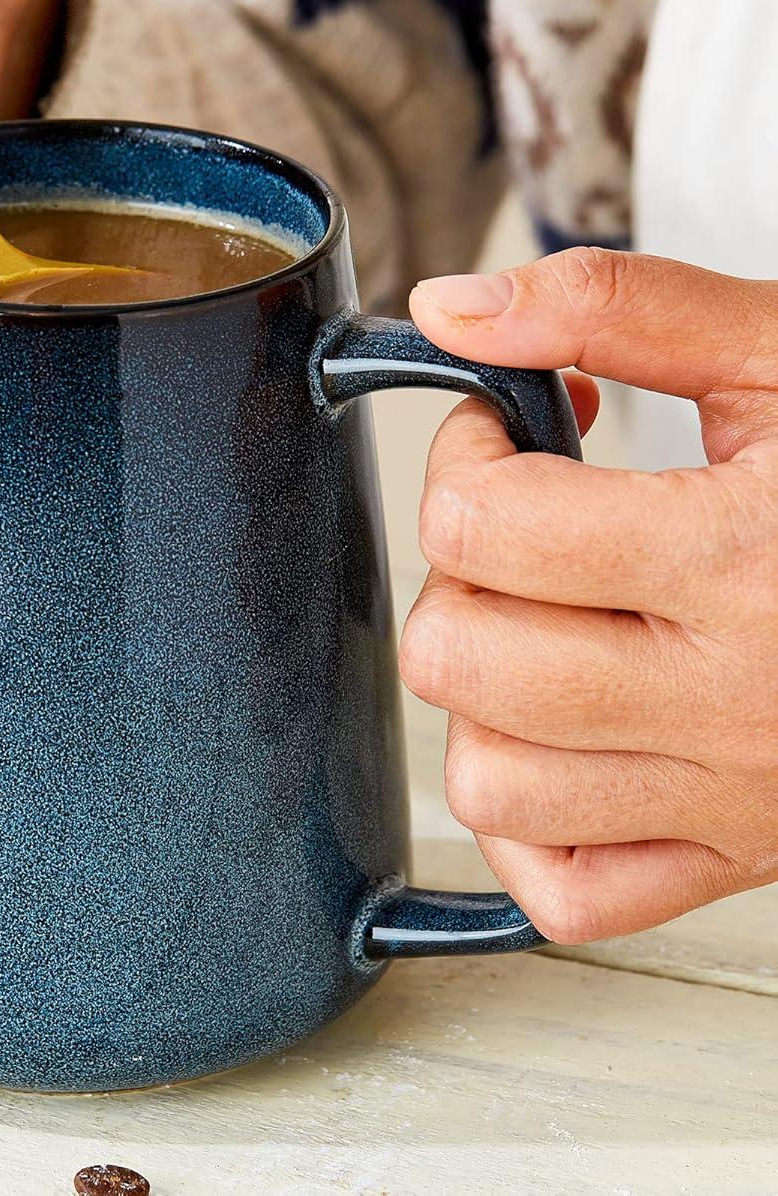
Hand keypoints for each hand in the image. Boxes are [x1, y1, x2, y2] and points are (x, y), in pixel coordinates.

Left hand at [400, 248, 777, 942]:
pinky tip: (569, 735)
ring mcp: (733, 799)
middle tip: (523, 528)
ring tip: (551, 623)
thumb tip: (454, 312)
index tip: (505, 435)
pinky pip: (566, 889)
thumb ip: (617, 307)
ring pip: (490, 781)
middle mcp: (733, 699)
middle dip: (463, 571)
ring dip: (484, 693)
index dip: (464, 456)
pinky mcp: (740, 858)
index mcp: (742, 560)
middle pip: (461, 658)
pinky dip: (532, 818)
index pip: (483, 526)